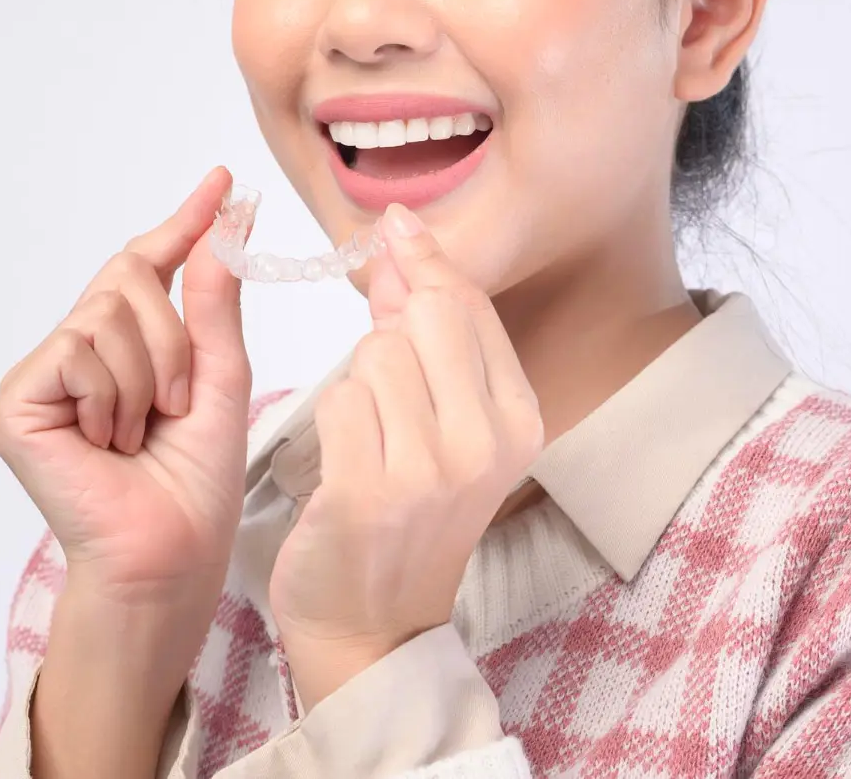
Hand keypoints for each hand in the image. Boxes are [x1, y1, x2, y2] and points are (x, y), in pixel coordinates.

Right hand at [0, 167, 253, 607]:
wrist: (166, 556)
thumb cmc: (193, 486)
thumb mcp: (219, 380)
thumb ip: (212, 303)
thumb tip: (223, 223)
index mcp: (124, 350)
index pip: (147, 267)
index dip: (182, 224)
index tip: (220, 183)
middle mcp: (77, 354)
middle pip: (126, 279)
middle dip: (172, 340)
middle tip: (175, 404)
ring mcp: (42, 377)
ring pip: (104, 316)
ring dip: (146, 378)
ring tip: (138, 434)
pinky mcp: (15, 402)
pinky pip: (77, 352)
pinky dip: (111, 397)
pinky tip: (105, 444)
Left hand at [269, 203, 544, 710]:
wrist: (374, 625)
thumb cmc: (405, 518)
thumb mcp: (445, 428)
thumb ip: (431, 341)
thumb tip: (404, 250)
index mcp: (519, 420)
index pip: (470, 305)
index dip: (425, 259)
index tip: (394, 225)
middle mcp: (488, 442)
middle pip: (425, 316)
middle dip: (389, 326)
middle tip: (380, 377)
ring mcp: (433, 468)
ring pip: (375, 355)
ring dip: (357, 385)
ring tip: (369, 442)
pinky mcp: (372, 489)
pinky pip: (338, 401)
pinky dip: (331, 421)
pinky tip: (345, 465)